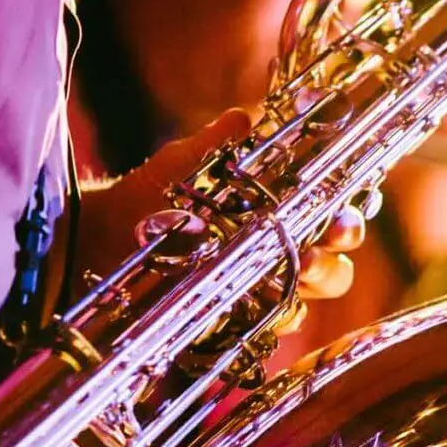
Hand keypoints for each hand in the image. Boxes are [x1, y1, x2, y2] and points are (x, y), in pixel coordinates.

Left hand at [77, 108, 364, 313]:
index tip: (342, 215)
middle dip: (334, 258)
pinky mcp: (233, 322)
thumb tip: (244, 118)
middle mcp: (276, 256)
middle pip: (333, 267)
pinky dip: (273, 318)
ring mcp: (257, 293)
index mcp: (278, 215)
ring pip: (307, 300)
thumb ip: (218, 143)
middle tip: (321, 247)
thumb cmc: (147, 197)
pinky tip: (264, 305)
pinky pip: (269, 328)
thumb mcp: (183, 164)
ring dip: (308, 287)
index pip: (332, 218)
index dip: (347, 218)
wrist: (99, 240)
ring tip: (296, 272)